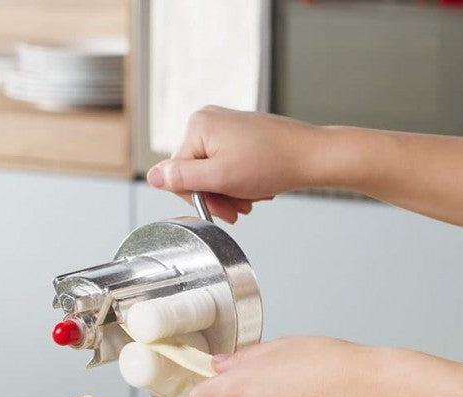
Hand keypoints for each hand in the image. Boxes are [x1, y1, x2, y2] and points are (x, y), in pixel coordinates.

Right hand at [146, 106, 325, 222]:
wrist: (311, 155)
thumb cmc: (272, 163)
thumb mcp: (219, 178)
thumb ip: (182, 178)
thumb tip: (151, 176)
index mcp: (197, 126)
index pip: (178, 174)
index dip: (198, 197)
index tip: (222, 209)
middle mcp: (207, 121)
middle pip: (195, 173)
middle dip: (216, 196)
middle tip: (238, 208)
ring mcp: (224, 127)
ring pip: (212, 173)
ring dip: (229, 193)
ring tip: (249, 199)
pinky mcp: (238, 135)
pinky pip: (226, 166)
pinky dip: (238, 182)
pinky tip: (254, 188)